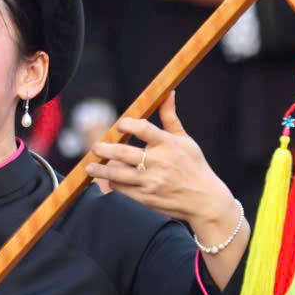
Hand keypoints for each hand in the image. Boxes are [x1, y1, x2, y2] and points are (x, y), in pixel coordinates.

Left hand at [81, 93, 236, 232]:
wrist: (204, 201)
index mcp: (168, 145)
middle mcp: (159, 163)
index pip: (142, 128)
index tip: (119, 126)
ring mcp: (151, 182)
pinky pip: (121, 188)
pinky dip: (113, 182)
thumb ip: (171, 118)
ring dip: (100, 169)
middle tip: (95, 147)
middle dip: (104, 149)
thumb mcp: (186, 141)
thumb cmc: (194, 166)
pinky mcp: (146, 198)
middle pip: (122, 153)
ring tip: (90, 167)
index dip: (126, 124)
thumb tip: (168, 93)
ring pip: (117, 173)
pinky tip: (109, 178)